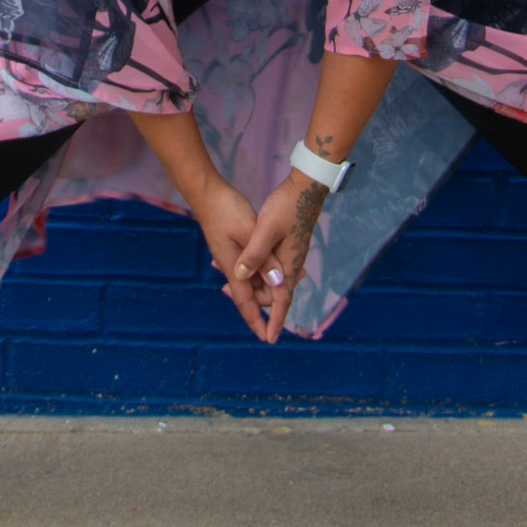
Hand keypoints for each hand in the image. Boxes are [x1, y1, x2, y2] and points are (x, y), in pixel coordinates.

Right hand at [189, 176, 285, 341]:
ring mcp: (228, 255)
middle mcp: (230, 265)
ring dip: (266, 282)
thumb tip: (276, 283)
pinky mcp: (230, 245)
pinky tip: (266, 264)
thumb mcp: (250, 231)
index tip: (267, 338)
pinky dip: (259, 269)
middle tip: (295, 288)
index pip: (246, 302)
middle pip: (251, 292)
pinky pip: (247, 266)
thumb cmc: (226, 209)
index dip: (257, 321)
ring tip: (286, 278)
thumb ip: (263, 257)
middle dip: (269, 298)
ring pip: (251, 278)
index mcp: (234, 267)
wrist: (205, 191)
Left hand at [231, 169, 326, 344]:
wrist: (305, 186)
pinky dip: (253, 266)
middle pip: (270, 292)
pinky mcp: (287, 246)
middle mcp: (292, 265)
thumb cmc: (286, 207)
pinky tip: (240, 257)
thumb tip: (242, 278)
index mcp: (288, 266)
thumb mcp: (265, 229)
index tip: (269, 340)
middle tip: (223, 289)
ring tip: (221, 269)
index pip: (281, 302)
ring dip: (248, 278)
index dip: (274, 321)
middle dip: (250, 296)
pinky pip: (269, 266)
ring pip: (268, 278)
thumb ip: (255, 255)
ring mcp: (291, 255)